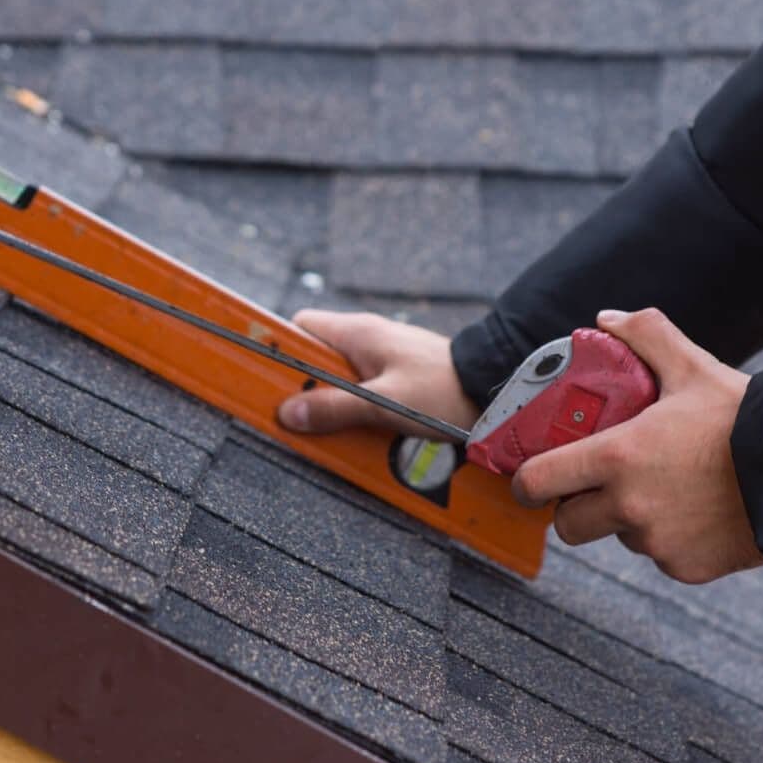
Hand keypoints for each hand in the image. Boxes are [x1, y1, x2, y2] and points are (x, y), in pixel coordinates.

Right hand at [277, 310, 478, 437]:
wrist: (497, 388)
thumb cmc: (445, 388)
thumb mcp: (385, 404)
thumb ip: (335, 409)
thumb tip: (287, 414)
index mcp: (357, 333)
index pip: (299, 328)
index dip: (279, 351)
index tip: (265, 377)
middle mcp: (367, 340)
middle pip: (316, 360)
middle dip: (307, 390)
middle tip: (304, 418)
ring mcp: (384, 358)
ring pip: (340, 380)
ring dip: (336, 406)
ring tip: (339, 431)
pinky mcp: (399, 378)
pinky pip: (364, 392)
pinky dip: (359, 412)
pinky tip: (366, 434)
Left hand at [512, 308, 762, 583]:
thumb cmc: (745, 418)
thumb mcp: (693, 368)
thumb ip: (645, 337)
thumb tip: (606, 320)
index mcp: (617, 457)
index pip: (538, 481)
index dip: (527, 482)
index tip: (529, 480)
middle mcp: (629, 505)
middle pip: (568, 524)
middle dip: (574, 507)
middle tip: (595, 485)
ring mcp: (657, 542)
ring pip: (618, 537)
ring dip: (625, 520)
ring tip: (662, 489)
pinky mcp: (685, 568)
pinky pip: (658, 556)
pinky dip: (666, 540)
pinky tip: (693, 512)